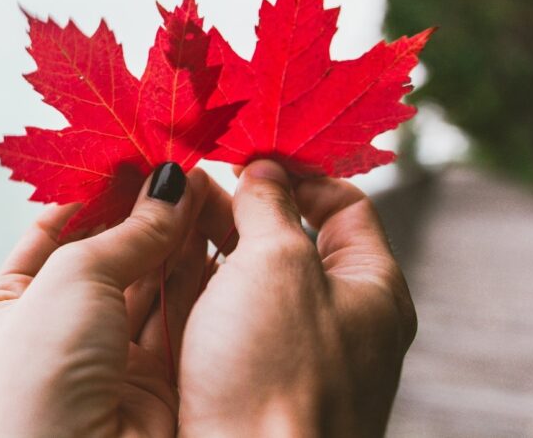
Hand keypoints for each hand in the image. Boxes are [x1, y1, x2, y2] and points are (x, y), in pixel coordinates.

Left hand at [0, 162, 210, 437]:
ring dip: (178, 240)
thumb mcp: (73, 279)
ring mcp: (108, 358)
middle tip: (188, 170)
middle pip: (110, 254)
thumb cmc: (44, 369)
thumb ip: (128, 232)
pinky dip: (199, 280)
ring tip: (211, 192)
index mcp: (11, 303)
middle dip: (147, 213)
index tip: (140, 157)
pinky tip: (217, 239)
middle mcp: (59, 329)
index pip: (55, 229)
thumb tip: (170, 183)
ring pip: (151, 284)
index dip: (98, 192)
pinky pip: (180, 319)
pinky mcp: (156, 384)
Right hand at [177, 160, 417, 437]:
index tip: (249, 155)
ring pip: (249, 275)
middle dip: (242, 204)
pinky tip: (161, 262)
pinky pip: (223, 312)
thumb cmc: (277, 370)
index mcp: (372, 289)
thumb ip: (270, 207)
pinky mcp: (248, 376)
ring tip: (166, 210)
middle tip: (192, 177)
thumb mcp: (277, 264)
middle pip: (289, 238)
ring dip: (211, 239)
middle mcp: (338, 320)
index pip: (344, 205)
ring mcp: (291, 351)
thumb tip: (264, 172)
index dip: (297, 172)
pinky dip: (197, 282)